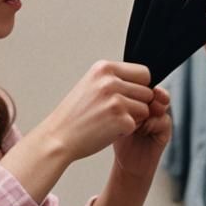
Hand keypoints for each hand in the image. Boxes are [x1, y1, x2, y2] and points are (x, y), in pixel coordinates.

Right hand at [39, 61, 156, 162]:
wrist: (57, 137)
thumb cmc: (75, 115)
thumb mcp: (92, 85)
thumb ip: (116, 79)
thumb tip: (146, 80)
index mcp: (104, 68)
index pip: (144, 73)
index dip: (140, 88)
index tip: (126, 97)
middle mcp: (110, 81)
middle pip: (147, 92)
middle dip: (137, 104)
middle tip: (115, 113)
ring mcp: (116, 100)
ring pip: (145, 109)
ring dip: (133, 118)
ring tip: (110, 121)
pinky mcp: (120, 119)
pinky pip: (137, 124)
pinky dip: (125, 131)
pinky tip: (107, 130)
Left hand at [112, 86, 171, 177]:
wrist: (124, 163)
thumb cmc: (113, 138)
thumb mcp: (108, 114)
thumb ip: (112, 98)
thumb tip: (108, 80)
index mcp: (136, 96)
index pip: (140, 80)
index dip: (133, 82)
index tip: (122, 85)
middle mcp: (150, 104)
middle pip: (151, 89)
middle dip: (139, 96)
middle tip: (128, 103)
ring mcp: (159, 115)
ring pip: (159, 102)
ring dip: (145, 109)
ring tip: (132, 117)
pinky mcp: (165, 130)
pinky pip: (163, 119)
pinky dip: (150, 123)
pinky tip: (139, 129)